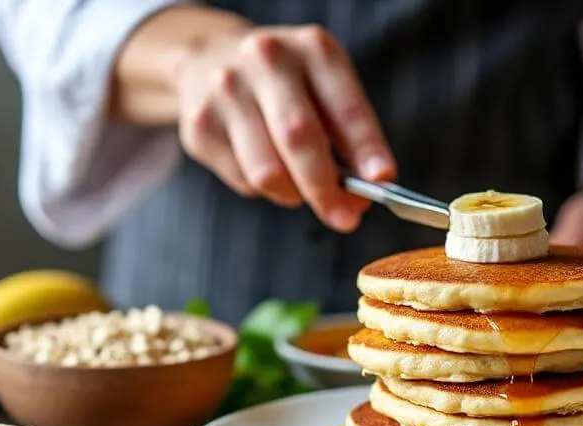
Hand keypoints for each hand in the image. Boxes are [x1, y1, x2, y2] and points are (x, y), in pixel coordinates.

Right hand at [171, 24, 394, 231]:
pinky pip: (242, 180)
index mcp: (312, 49)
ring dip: (292, 195)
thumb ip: (347, 132)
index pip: (345, 107)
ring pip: (267, 171)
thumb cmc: (284, 82)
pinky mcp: (200, 124)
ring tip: (301, 191)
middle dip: (326, 189)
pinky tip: (264, 167)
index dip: (366, 147)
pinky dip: (262, 189)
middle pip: (300, 139)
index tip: (382, 181)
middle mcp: (267, 61)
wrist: (209, 60)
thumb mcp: (323, 85)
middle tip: (345, 218)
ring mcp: (227, 91)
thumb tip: (367, 188)